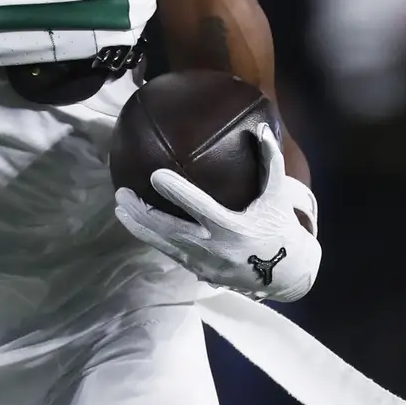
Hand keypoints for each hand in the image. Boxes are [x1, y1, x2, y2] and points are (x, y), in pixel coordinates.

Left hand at [114, 123, 320, 301]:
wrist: (286, 275)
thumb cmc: (280, 228)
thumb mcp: (278, 197)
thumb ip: (271, 163)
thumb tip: (260, 129)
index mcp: (232, 228)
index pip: (199, 208)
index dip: (177, 192)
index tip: (155, 175)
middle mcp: (214, 249)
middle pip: (169, 231)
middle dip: (143, 214)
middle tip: (121, 195)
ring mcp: (204, 264)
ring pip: (164, 245)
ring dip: (140, 228)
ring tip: (120, 208)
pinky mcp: (199, 272)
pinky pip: (171, 253)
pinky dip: (153, 239)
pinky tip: (137, 224)